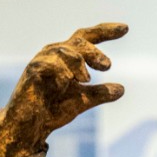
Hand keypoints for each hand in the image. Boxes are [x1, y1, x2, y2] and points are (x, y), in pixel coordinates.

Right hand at [0, 23, 126, 154]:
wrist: (30, 127)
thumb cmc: (52, 110)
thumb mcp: (82, 101)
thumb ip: (100, 94)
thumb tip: (122, 89)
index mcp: (67, 57)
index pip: (87, 37)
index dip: (106, 31)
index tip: (125, 29)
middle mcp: (55, 53)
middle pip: (79, 42)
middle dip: (94, 52)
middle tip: (108, 66)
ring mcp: (43, 60)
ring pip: (65, 50)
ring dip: (79, 62)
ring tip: (87, 79)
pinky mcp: (33, 71)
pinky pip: (49, 65)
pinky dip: (61, 72)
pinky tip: (67, 83)